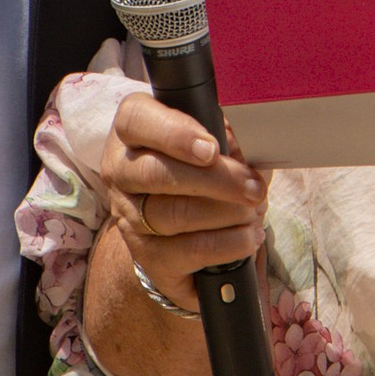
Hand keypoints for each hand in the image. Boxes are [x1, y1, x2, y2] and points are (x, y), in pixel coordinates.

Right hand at [89, 90, 269, 308]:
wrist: (181, 230)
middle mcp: (121, 172)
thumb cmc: (202, 170)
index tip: (213, 149)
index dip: (175, 134)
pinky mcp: (148, 255)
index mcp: (133, 131)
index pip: (136, 120)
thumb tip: (250, 139)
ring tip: (253, 211)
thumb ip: (227, 133)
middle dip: (214, 181)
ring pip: (172, 215)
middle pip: (155, 173)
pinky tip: (248, 236)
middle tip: (253, 188)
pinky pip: (188, 251)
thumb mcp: (215, 141)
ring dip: (225, 213)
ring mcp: (129, 217)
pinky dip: (227, 244)